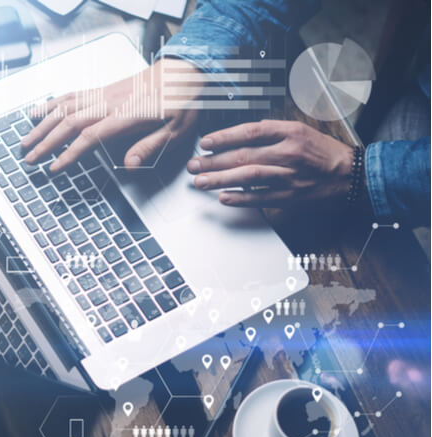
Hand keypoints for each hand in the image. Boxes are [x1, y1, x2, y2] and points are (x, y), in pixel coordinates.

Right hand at [21, 59, 200, 172]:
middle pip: (68, 123)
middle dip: (45, 142)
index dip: (68, 154)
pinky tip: (39, 110)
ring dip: (42, 124)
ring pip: (64, 107)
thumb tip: (129, 165)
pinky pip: (71, 94)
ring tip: (25, 139)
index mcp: (125, 116)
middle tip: (29, 157)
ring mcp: (103, 94)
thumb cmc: (181, 101)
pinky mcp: (102, 89)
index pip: (88, 138)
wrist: (182, 70)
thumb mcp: (175, 131)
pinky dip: (52, 103)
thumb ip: (149, 147)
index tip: (53, 168)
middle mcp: (108, 102)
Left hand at [187, 120, 354, 207]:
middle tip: (194, 165)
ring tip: (201, 182)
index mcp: (290, 132)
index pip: (250, 131)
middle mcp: (288, 153)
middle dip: (213, 161)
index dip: (224, 137)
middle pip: (243, 155)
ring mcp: (289, 176)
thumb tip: (238, 136)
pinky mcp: (290, 196)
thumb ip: (271, 131)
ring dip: (221, 179)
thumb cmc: (323, 152)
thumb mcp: (299, 130)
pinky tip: (223, 197)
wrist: (351, 174)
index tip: (205, 142)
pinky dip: (241, 198)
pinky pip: (261, 197)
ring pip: (248, 176)